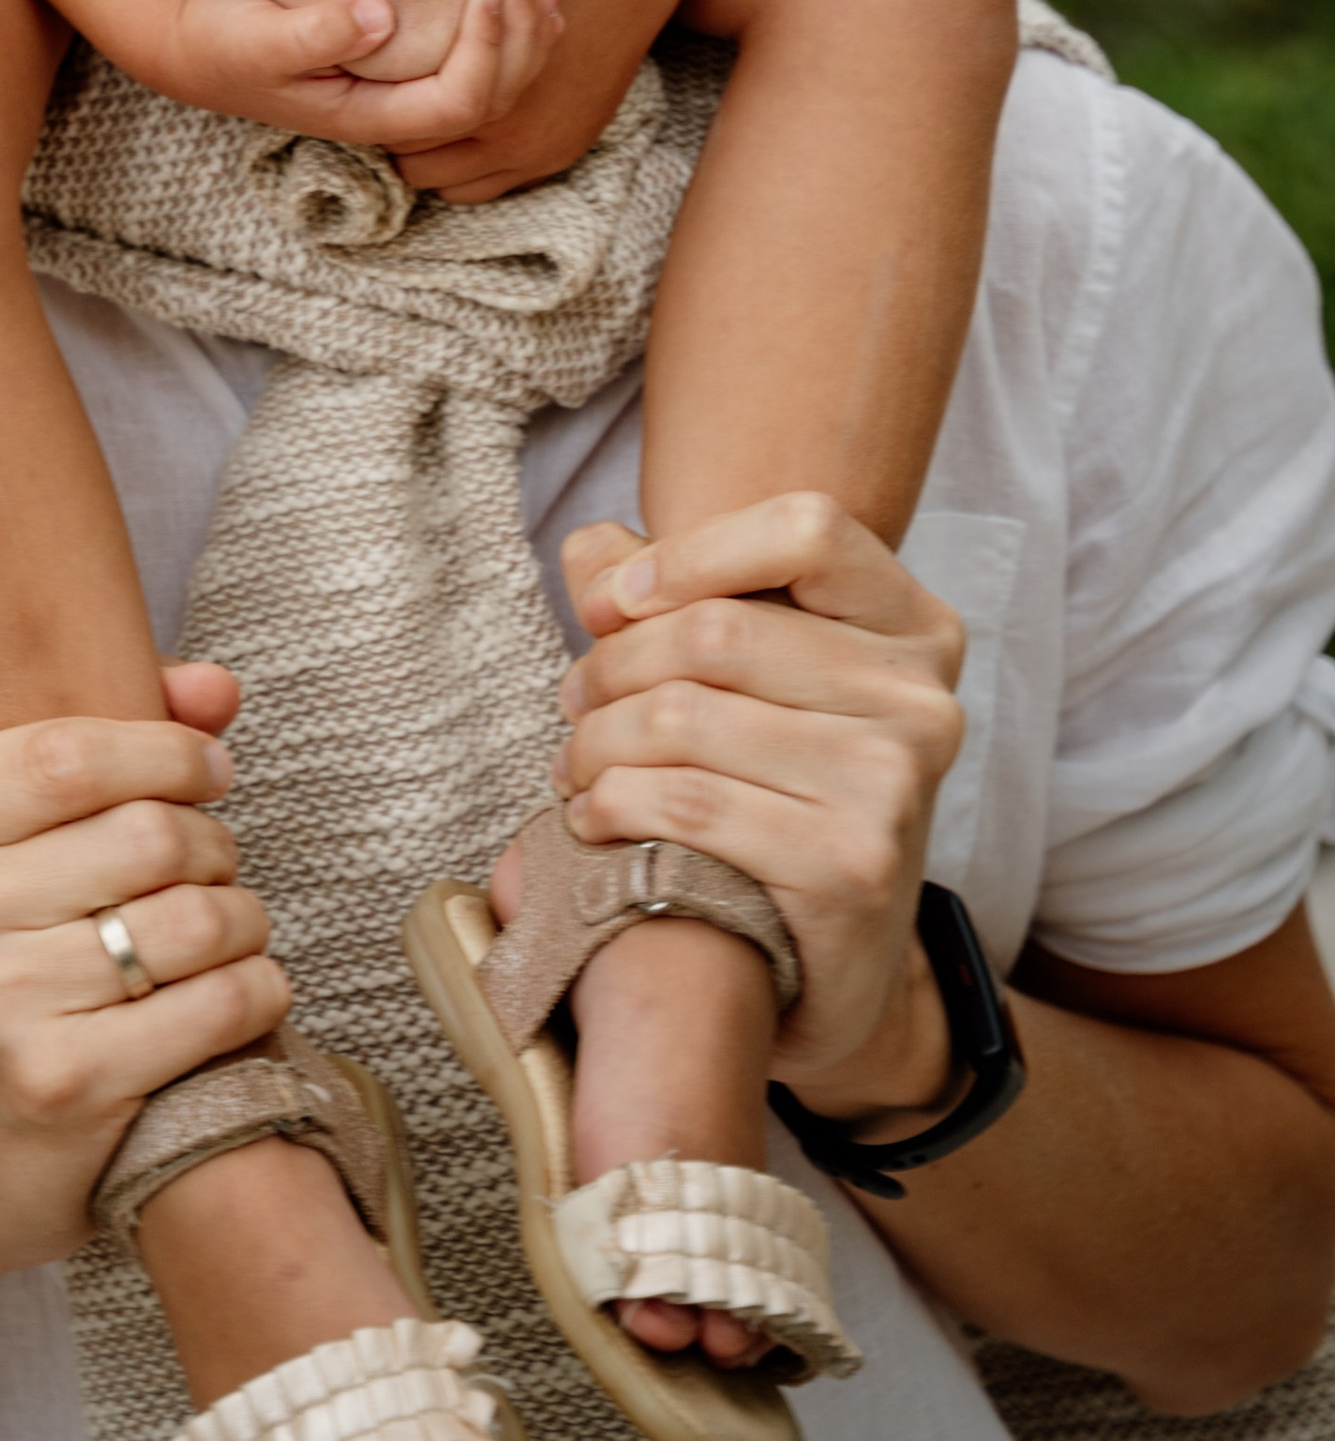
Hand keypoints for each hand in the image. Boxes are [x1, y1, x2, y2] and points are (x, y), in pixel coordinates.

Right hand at [0, 671, 290, 1297]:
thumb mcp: (4, 863)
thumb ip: (107, 755)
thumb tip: (216, 688)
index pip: (65, 752)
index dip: (163, 749)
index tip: (208, 769)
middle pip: (145, 832)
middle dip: (211, 843)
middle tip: (216, 869)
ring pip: (193, 918)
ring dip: (245, 918)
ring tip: (233, 932)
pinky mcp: (63, 1085)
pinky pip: (216, 1005)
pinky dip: (259, 989)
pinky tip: (248, 992)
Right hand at [135, 0, 564, 160]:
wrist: (197, 47)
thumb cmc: (225, 42)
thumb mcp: (259, 38)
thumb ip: (315, 32)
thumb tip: (380, 17)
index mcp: (369, 115)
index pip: (458, 103)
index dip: (487, 50)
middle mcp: (395, 114)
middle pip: (492, 100)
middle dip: (519, 38)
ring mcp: (400, 94)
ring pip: (496, 87)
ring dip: (525, 35)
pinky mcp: (400, 69)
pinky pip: (478, 64)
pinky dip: (510, 31)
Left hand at [554, 502, 967, 1117]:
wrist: (831, 965)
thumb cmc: (780, 789)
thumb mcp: (747, 679)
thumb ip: (672, 598)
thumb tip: (588, 549)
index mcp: (913, 625)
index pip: (806, 528)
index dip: (690, 552)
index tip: (610, 602)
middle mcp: (921, 697)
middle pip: (720, 630)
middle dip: (613, 663)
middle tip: (573, 699)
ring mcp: (895, 783)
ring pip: (687, 716)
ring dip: (596, 740)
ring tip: (573, 761)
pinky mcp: (853, 864)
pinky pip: (689, 803)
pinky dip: (613, 804)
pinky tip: (590, 816)